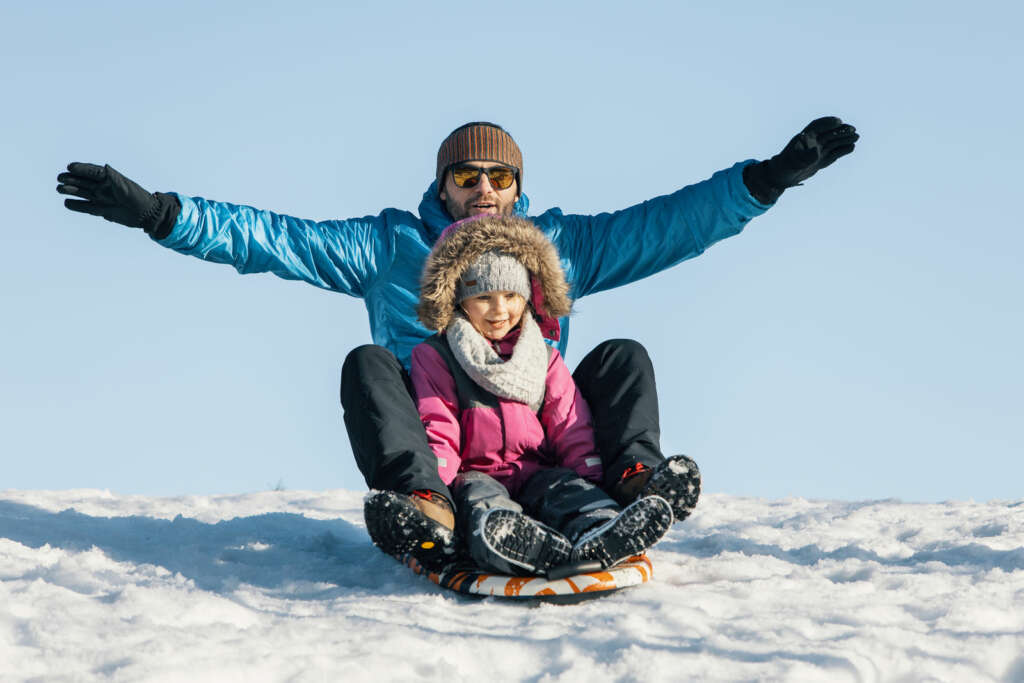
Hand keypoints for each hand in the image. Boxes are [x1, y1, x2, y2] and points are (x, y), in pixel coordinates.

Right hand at [57, 162, 178, 235]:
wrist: (146, 215)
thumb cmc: (137, 198)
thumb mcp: (126, 187)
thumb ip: (114, 178)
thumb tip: (105, 166)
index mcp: (109, 179)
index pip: (92, 171)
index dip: (81, 169)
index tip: (70, 167)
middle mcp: (103, 187)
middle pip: (84, 182)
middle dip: (71, 179)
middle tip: (60, 178)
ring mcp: (101, 198)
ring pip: (83, 194)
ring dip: (71, 191)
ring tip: (59, 190)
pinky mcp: (101, 210)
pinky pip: (86, 207)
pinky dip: (76, 206)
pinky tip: (67, 203)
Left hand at [743, 116, 858, 203]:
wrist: (781, 177)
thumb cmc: (784, 167)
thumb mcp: (793, 162)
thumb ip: (805, 156)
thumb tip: (816, 151)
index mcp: (803, 138)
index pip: (817, 126)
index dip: (828, 122)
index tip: (838, 121)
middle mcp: (812, 142)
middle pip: (829, 133)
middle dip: (840, 131)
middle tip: (853, 130)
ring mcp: (817, 151)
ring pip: (833, 142)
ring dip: (844, 139)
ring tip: (856, 137)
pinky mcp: (821, 160)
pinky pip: (834, 153)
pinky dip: (842, 150)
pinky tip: (852, 147)